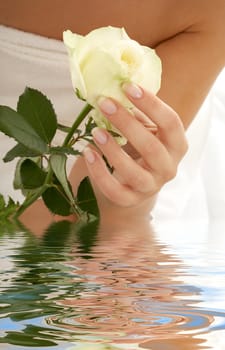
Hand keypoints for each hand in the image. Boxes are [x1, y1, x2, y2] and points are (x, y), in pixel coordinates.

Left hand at [83, 83, 187, 209]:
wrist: (137, 183)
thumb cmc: (142, 148)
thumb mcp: (146, 130)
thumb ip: (137, 114)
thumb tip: (114, 90)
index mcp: (177, 146)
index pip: (171, 123)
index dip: (151, 104)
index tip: (128, 87)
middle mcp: (168, 168)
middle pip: (151, 147)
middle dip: (126, 123)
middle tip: (105, 103)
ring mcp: (150, 187)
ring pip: (133, 172)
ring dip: (112, 150)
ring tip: (95, 131)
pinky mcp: (130, 199)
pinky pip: (114, 190)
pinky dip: (98, 171)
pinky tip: (88, 153)